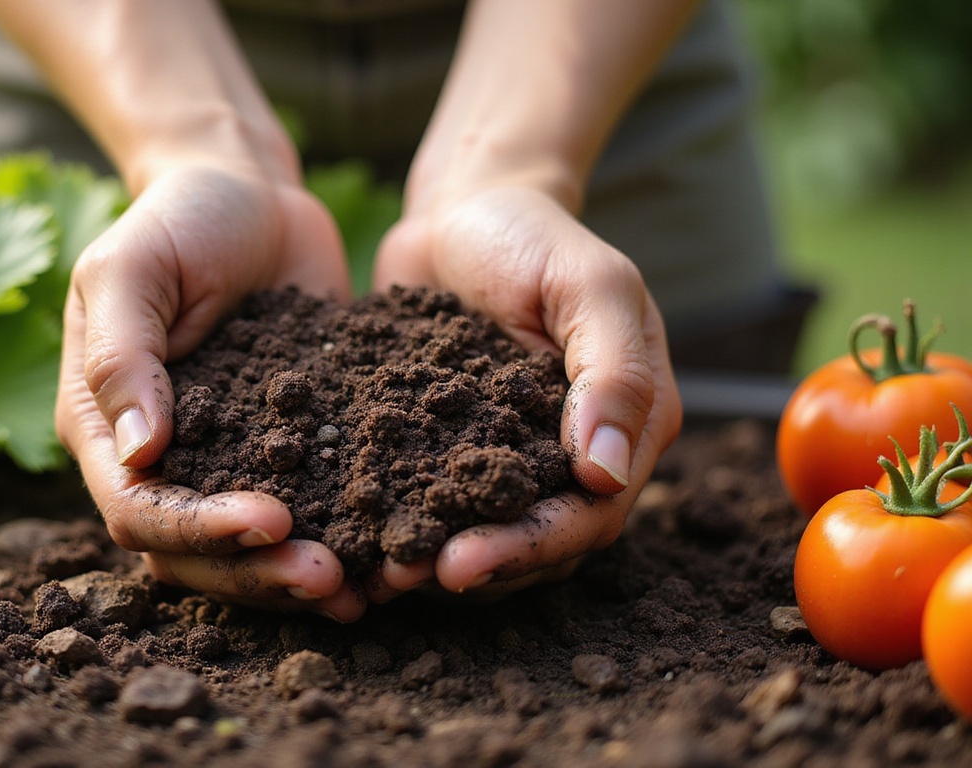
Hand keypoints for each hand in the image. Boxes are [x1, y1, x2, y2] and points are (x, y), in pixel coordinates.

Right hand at [56, 164, 366, 620]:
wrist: (250, 191)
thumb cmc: (178, 218)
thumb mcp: (130, 268)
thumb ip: (122, 355)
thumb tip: (137, 452)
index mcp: (103, 425)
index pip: (137, 507)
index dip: (197, 528)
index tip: (270, 519)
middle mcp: (161, 458)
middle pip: (193, 551)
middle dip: (257, 571)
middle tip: (328, 576)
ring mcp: (225, 458)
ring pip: (248, 548)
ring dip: (297, 575)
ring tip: (363, 589)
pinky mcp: (289, 447)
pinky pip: (308, 507)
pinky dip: (342, 536)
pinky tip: (389, 555)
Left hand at [368, 185, 681, 599]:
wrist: (464, 207)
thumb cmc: (533, 234)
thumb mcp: (587, 283)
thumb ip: (612, 371)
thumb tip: (605, 472)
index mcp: (629, 423)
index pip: (591, 513)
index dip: (531, 546)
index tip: (462, 563)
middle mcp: (574, 452)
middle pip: (538, 539)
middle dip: (477, 564)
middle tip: (405, 578)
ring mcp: (511, 452)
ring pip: (487, 529)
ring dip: (435, 555)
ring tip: (375, 571)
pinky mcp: (453, 445)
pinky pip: (435, 496)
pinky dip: (403, 519)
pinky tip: (355, 534)